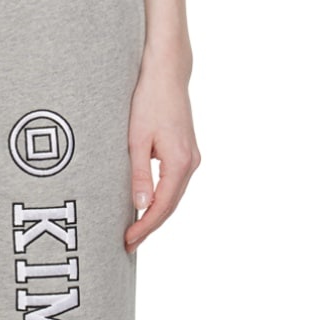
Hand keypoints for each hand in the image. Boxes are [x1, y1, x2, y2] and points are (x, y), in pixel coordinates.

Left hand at [125, 49, 199, 251]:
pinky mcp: (186, 152)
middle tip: (128, 245)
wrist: (166, 74)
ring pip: (173, 197)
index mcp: (180, 162)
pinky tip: (146, 208)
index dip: (145, 227)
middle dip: (149, 227)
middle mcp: (191, 163)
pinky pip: (174, 185)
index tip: (128, 241)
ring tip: (135, 232)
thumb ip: (139, 175)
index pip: (162, 206)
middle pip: (170, 206)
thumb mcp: (136, 140)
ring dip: (155, 215)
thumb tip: (140, 206)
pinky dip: (161, 200)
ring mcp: (191, 158)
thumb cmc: (148, 101)